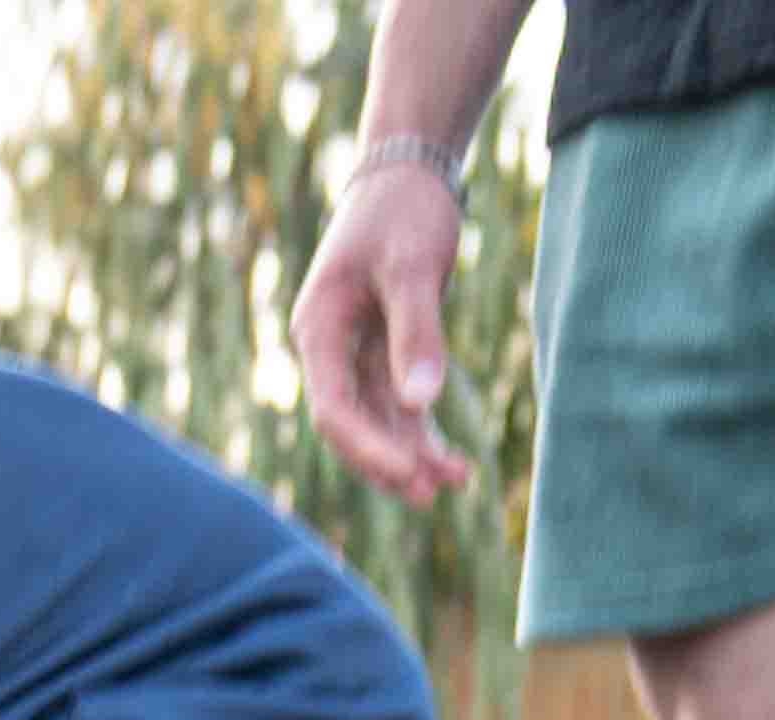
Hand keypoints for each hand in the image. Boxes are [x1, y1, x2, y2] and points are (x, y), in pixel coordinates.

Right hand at [296, 148, 475, 501]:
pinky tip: (454, 461)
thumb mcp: (412, 268)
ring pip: (377, 420)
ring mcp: (354, 351)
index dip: (369, 448)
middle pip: (351, 425)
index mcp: (319, 328)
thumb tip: (421, 406)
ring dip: (411, 453)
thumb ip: (417, 335)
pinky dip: (423, 431)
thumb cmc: (404, 211)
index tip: (411, 475)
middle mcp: (329, 348)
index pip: (333, 408)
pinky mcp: (383, 349)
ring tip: (456, 482)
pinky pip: (397, 404)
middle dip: (390, 462)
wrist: (408, 171)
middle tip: (434, 494)